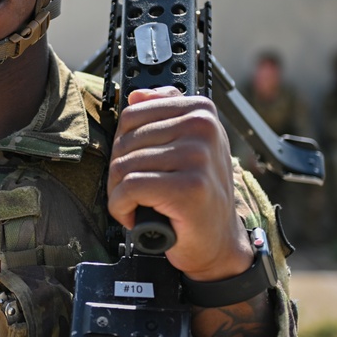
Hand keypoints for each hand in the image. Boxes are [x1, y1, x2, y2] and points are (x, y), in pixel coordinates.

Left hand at [107, 87, 251, 281]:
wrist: (218, 242)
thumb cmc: (197, 195)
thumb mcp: (186, 145)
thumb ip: (165, 113)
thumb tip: (137, 95)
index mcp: (201, 111)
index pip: (132, 114)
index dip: (123, 145)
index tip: (136, 166)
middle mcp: (203, 128)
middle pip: (125, 140)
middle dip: (118, 172)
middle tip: (134, 192)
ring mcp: (199, 157)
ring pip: (124, 165)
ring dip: (118, 193)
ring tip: (136, 204)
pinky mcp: (189, 187)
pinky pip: (130, 188)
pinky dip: (121, 207)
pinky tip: (134, 216)